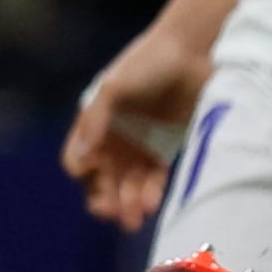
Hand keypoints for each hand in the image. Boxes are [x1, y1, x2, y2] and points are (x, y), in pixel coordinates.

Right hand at [63, 18, 211, 225]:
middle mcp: (112, 138)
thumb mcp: (114, 87)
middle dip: (104, 197)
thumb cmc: (147, 63)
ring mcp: (139, 146)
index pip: (78, 156)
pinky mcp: (165, 149)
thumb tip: (81, 158)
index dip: (82, 170)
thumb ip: (96, 120)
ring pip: (127, 184)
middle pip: (102, 178)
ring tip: (133, 220)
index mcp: (94, 123)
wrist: (193, 51)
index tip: (92, 176)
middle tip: (112, 213)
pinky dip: (150, 194)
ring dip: (127, 203)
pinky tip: (151, 205)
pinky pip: (153, 179)